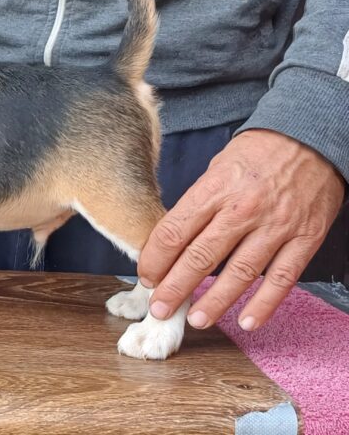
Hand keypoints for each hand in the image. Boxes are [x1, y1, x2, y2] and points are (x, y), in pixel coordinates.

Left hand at [138, 129, 343, 331]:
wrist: (311, 136)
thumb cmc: (256, 154)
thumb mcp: (217, 167)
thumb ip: (198, 204)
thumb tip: (173, 240)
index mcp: (215, 189)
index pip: (174, 231)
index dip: (155, 259)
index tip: (147, 276)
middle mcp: (242, 209)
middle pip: (200, 257)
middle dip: (175, 288)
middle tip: (160, 308)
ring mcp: (276, 226)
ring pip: (239, 274)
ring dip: (215, 302)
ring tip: (196, 320)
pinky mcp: (304, 239)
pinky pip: (282, 279)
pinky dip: (264, 304)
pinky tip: (247, 321)